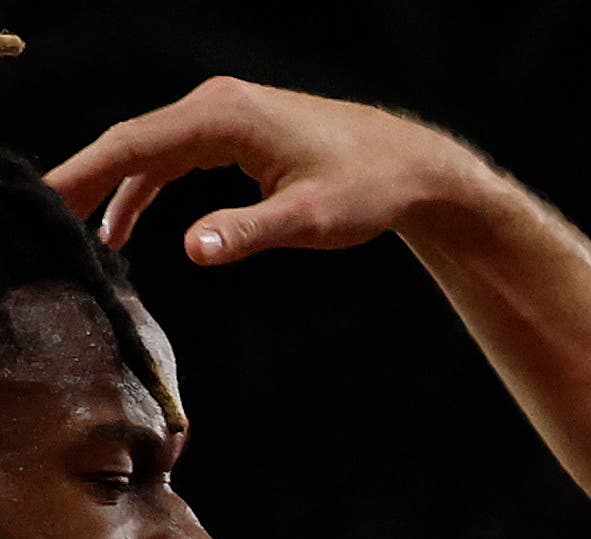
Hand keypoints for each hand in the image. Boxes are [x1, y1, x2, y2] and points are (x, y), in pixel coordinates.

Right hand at [53, 79, 483, 262]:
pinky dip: (149, 186)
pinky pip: (175, 157)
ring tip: (79, 228)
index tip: (48, 198)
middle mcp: (214, 105)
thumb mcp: (308, 219)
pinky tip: (128, 223)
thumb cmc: (367, 189)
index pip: (134, 143)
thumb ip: (246, 233)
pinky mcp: (234, 131)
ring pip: (150, 151)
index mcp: (222, 117)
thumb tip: (193, 249)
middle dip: (87, 179)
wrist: (410, 167)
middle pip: (131, 142)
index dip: (85, 173)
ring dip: (116, 187)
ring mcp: (222, 115)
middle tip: (48, 217)